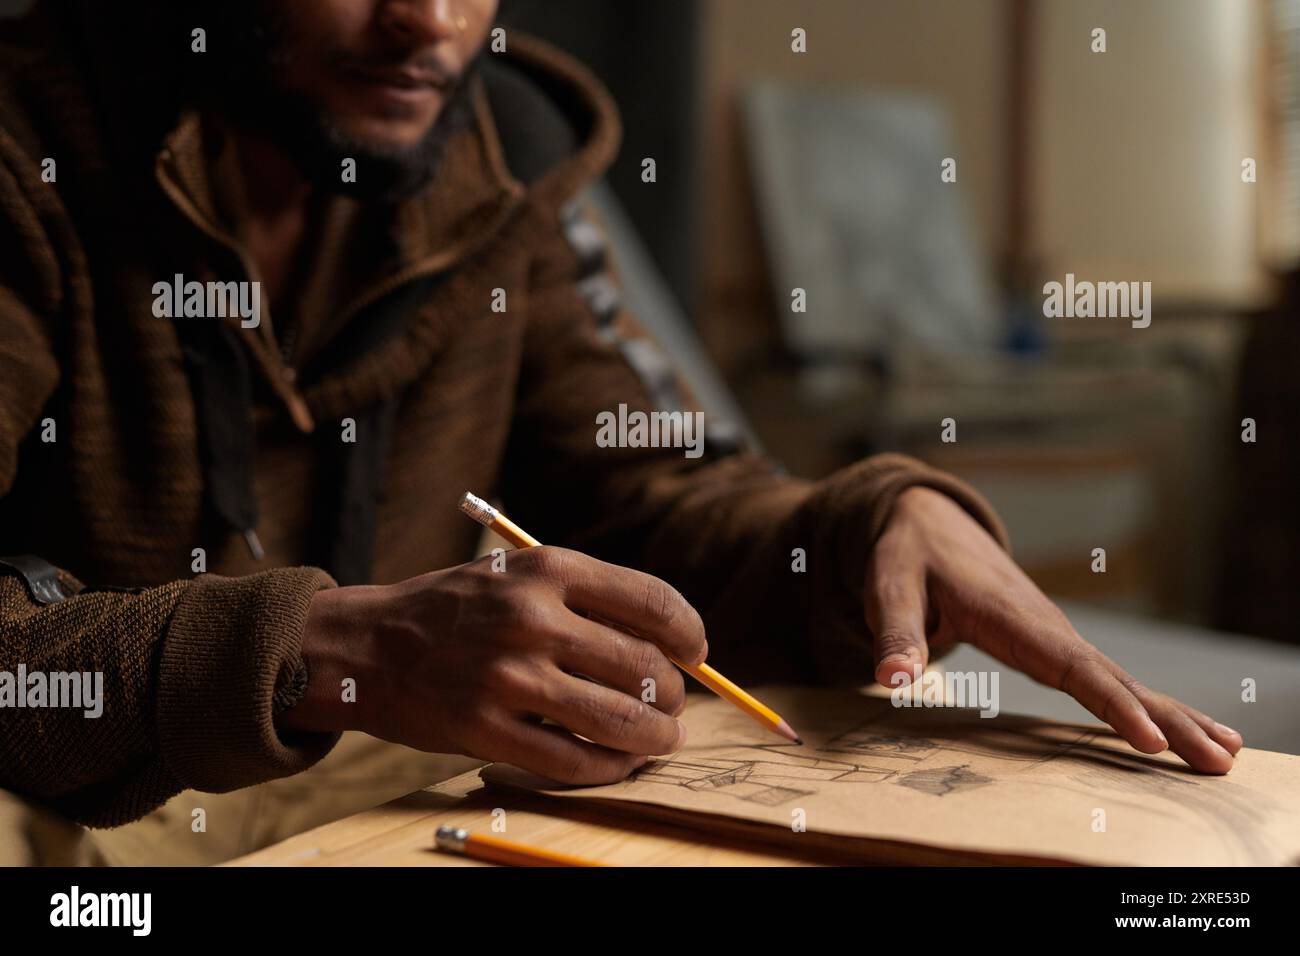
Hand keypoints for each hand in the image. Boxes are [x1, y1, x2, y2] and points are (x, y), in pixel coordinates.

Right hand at [281, 547, 705, 783]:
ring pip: (619, 721)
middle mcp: (533, 618)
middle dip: (674, 696)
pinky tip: (616, 764)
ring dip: (654, 739)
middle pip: (644, 668)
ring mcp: (508, 677)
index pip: (653, 602)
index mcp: (548, 569)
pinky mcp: (485, 729)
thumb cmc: (454, 609)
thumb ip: (584, 600)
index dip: (689, 636)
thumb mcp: (517, 574)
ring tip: (659, 741)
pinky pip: (573, 761)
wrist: (364, 643)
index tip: (696, 654)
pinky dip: (608, 769)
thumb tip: (667, 645)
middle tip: (673, 708)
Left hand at [864, 487, 1242, 772]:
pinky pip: (1106, 679)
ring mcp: (1054, 635)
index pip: (1069, 663)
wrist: (925, 524)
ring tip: (1224, 751)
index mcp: (1009, 614)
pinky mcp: (1053, 645)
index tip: (1148, 739)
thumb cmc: (906, 556)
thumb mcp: (887, 588)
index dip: (1109, 702)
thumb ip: (893, 633)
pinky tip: (1179, 729)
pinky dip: (1147, 704)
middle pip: (1115, 677)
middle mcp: (1044, 624)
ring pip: (1121, 679)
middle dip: (1168, 717)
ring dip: (1173, 714)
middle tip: (1219, 759)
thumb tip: (892, 679)